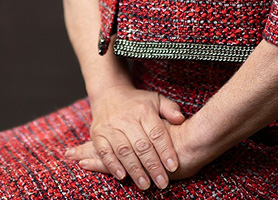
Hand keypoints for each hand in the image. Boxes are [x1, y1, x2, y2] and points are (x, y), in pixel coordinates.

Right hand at [63, 86, 185, 189]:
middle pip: (141, 145)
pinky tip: (122, 176)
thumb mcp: (156, 99)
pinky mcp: (97, 133)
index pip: (156, 133)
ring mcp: (110, 126)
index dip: (165, 151)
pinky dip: (112, 165)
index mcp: (143, 110)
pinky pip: (104, 151)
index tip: (173, 166)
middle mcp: (126, 118)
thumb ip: (170, 109)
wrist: (108, 93)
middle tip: (162, 182)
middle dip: (153, 166)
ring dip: (135, 170)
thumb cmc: (137, 102)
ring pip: (124, 150)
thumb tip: (180, 119)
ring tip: (145, 184)